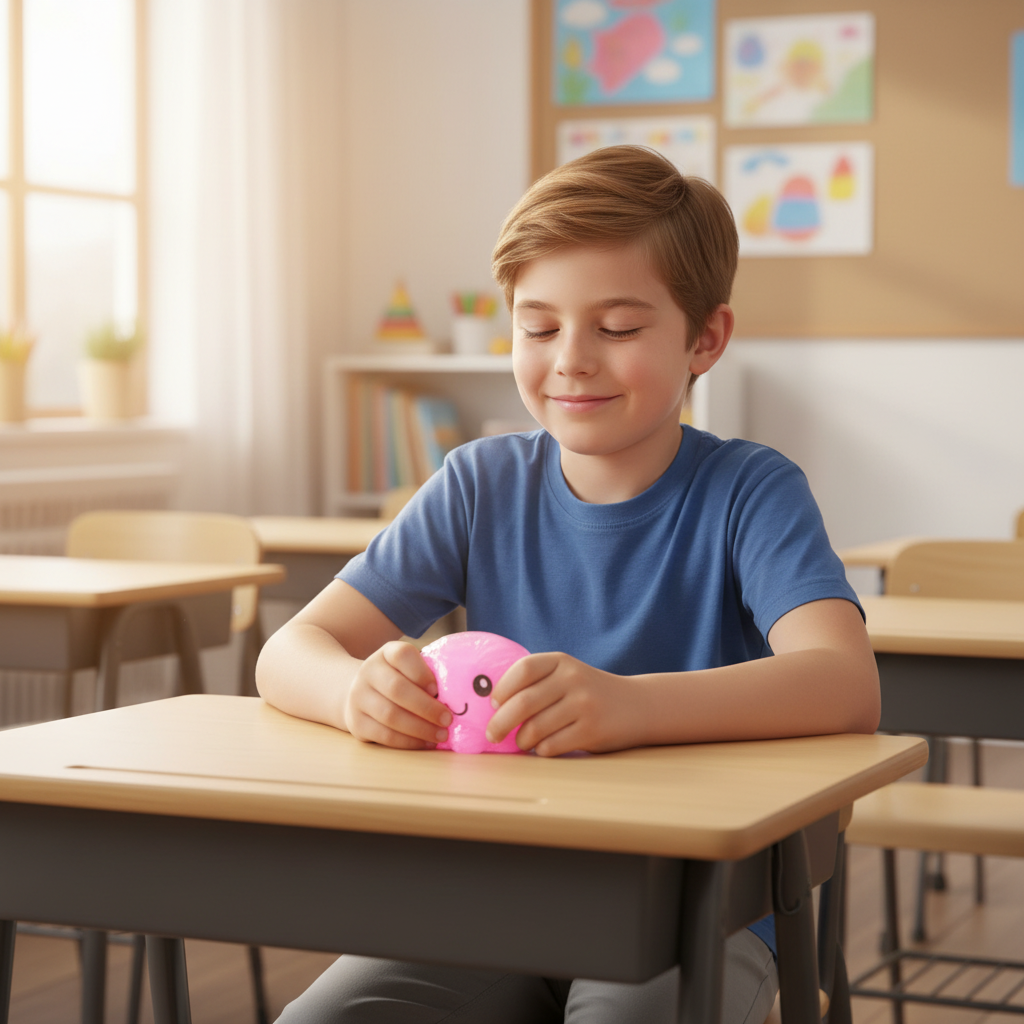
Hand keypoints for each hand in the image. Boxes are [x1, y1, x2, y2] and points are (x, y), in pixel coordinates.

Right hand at [344, 641, 452, 749]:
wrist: (360, 693)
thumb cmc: (399, 679)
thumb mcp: (409, 668)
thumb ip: (429, 673)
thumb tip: (461, 695)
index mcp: (386, 654)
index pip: (402, 655)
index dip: (421, 672)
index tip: (437, 688)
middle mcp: (368, 672)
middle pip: (397, 689)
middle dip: (426, 707)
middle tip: (448, 719)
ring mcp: (358, 698)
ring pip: (390, 715)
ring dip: (420, 728)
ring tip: (441, 735)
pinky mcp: (357, 723)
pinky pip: (384, 735)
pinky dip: (408, 741)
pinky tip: (425, 743)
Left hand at [485, 652, 645, 756]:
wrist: (637, 706)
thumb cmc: (590, 692)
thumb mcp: (567, 675)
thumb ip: (537, 682)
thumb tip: (494, 706)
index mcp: (562, 662)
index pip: (523, 669)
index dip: (502, 688)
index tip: (493, 704)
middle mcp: (573, 679)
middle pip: (523, 702)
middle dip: (500, 723)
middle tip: (492, 735)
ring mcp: (584, 705)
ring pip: (535, 728)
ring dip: (522, 740)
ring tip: (522, 742)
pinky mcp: (592, 730)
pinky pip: (552, 745)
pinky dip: (541, 750)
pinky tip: (544, 747)